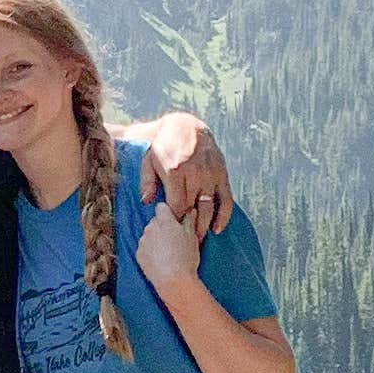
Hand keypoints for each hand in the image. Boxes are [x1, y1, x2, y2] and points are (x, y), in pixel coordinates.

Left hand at [132, 172, 198, 294]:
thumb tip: (190, 211)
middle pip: (155, 221)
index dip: (168, 212)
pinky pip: (144, 247)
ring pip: (149, 234)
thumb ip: (189, 220)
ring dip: (156, 239)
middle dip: (163, 227)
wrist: (174, 281)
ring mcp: (143, 241)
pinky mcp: (138, 254)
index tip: (174, 220)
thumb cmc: (186, 259)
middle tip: (174, 239)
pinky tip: (160, 259)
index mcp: (164, 221)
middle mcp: (150, 228)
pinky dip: (150, 251)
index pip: (161, 207)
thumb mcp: (193, 237)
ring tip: (168, 252)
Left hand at [144, 112, 232, 238]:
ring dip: (205, 227)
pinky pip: (226, 199)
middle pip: (193, 209)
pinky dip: (223, 216)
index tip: (170, 232)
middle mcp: (196, 174)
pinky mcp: (222, 175)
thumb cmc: (164, 147)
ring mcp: (211, 175)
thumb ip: (147, 181)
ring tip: (198, 242)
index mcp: (176, 171)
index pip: (176, 205)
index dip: (174, 221)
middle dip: (188, 229)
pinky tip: (217, 229)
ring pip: (209, 207)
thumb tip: (147, 202)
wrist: (187, 128)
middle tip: (183, 245)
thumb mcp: (149, 160)